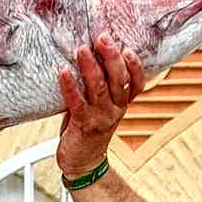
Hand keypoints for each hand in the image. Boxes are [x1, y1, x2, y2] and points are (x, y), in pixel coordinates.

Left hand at [56, 33, 144, 177]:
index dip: (136, 66)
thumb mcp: (99, 107)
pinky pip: (77, 101)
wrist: (83, 163)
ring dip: (90, 66)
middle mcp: (115, 109)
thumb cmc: (88, 129)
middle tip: (102, 37)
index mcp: (122, 104)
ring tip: (81, 49)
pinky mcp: (83, 124)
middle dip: (111, 57)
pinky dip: (70, 85)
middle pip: (119, 80)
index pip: (137, 83)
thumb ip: (98, 87)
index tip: (128, 47)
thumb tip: (87, 56)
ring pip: (100, 88)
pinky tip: (63, 71)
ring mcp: (101, 117)